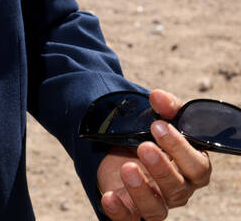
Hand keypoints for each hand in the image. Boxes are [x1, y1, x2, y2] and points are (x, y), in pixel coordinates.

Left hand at [97, 89, 212, 219]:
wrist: (120, 150)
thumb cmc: (148, 136)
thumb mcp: (158, 118)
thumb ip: (164, 108)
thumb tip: (158, 96)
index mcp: (191, 168)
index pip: (197, 166)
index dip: (180, 148)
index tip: (159, 126)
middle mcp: (177, 189)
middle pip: (178, 188)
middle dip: (162, 168)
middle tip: (144, 146)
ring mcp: (156, 203)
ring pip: (156, 209)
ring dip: (142, 190)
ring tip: (127, 167)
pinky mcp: (132, 211)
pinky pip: (130, 220)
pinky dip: (119, 212)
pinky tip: (108, 197)